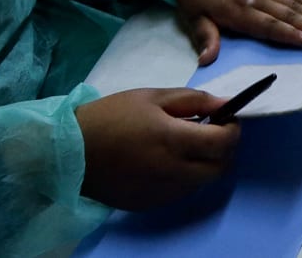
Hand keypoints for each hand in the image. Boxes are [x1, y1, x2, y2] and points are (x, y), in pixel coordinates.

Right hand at [76, 87, 241, 208]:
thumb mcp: (153, 97)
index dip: (233, 129)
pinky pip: (179, 192)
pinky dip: (182, 177)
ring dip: (202, 164)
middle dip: (222, 150)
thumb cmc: (111, 116)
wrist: (69, 152)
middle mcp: (173, 172)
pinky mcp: (149, 204)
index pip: (224, 143)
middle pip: (219, 169)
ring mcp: (161, 193)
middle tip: (208, 133)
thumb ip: (194, 101)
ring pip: (201, 182)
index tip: (226, 119)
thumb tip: (225, 104)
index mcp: (174, 141)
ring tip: (182, 145)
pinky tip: (164, 161)